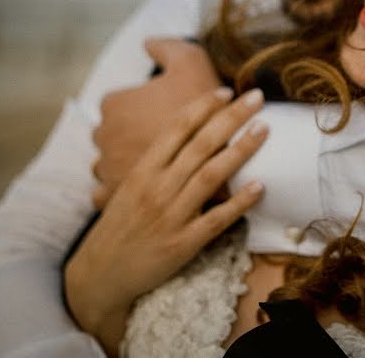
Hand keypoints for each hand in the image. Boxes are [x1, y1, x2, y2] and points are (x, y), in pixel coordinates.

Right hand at [65, 87, 266, 355]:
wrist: (101, 274)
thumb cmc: (122, 224)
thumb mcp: (131, 185)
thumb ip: (159, 161)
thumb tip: (189, 133)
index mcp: (143, 169)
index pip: (176, 129)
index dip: (203, 107)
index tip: (227, 91)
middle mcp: (157, 188)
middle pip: (200, 145)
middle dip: (231, 117)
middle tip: (257, 97)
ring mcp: (171, 215)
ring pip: (210, 175)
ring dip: (240, 150)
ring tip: (264, 130)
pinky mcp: (183, 243)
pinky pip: (216, 220)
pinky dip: (238, 202)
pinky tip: (260, 186)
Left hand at [92, 38, 221, 208]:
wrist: (217, 161)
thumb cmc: (202, 106)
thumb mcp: (192, 63)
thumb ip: (168, 48)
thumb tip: (148, 43)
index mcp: (116, 104)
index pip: (119, 102)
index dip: (143, 107)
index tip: (163, 113)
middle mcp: (104, 135)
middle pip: (112, 133)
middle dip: (130, 136)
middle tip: (160, 138)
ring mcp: (107, 167)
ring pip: (107, 162)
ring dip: (123, 162)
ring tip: (155, 165)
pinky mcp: (114, 196)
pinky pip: (105, 192)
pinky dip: (117, 191)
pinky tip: (137, 189)